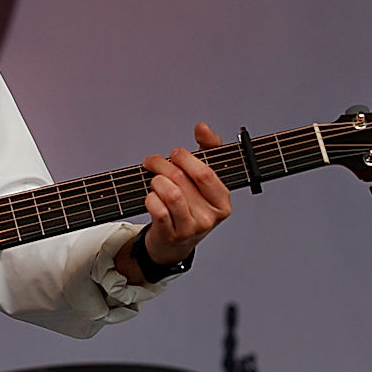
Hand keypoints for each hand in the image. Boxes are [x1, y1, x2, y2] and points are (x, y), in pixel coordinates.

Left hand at [116, 122, 231, 281]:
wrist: (174, 243)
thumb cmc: (190, 205)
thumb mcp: (203, 179)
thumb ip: (208, 149)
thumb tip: (203, 128)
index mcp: (222, 201)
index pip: (204, 173)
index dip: (185, 158)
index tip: (175, 153)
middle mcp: (209, 217)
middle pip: (181, 179)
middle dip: (162, 165)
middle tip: (153, 162)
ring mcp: (191, 228)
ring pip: (169, 193)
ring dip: (156, 181)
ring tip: (154, 180)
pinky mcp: (171, 235)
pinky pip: (157, 209)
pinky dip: (150, 198)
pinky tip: (151, 196)